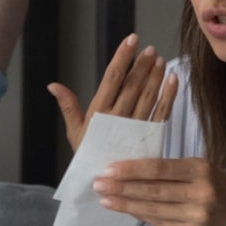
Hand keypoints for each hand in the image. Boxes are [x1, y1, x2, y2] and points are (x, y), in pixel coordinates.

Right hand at [48, 33, 177, 153]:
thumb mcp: (74, 132)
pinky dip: (169, 96)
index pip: (112, 78)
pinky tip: (173, 80)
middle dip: (141, 65)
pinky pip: (162, 113)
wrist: (105, 184)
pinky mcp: (150, 137)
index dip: (122, 57)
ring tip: (159, 59)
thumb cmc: (88, 155)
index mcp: (99, 113)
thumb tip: (52, 85)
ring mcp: (136, 127)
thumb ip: (68, 106)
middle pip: (132, 85)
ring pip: (148, 96)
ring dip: (155, 76)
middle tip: (150, 48)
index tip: (131, 40)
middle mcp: (118, 118)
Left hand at [92, 158, 225, 225]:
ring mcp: (197, 217)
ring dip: (126, 205)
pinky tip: (126, 211)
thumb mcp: (200, 169)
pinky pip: (160, 224)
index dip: (132, 170)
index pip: (159, 169)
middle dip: (122, 188)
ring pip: (153, 210)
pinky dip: (141, 216)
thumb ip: (171, 171)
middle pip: (153, 191)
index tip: (108, 169)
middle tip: (98, 185)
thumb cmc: (217, 185)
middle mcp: (200, 193)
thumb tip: (130, 172)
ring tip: (106, 200)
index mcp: (200, 169)